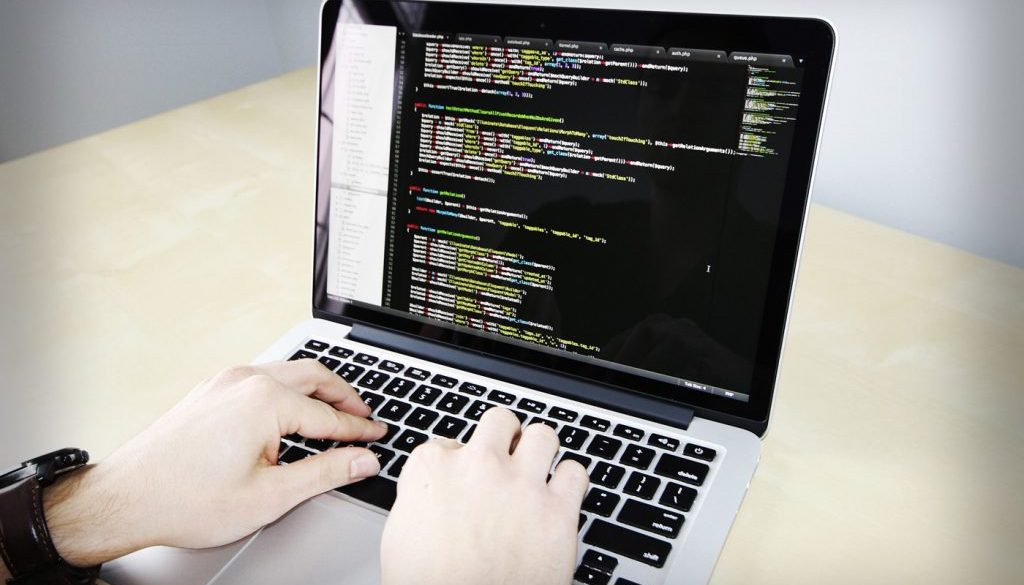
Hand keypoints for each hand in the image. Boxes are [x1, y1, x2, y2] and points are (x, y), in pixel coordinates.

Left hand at [42, 360, 386, 566]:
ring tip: (336, 411)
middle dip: (345, 398)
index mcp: (266, 401)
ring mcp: (226, 381)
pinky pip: (264, 377)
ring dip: (318, 389)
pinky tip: (293, 409)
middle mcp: (247, 381)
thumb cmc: (186, 500)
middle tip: (365, 418)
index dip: (359, 431)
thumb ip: (325, 473)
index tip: (378, 437)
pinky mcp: (212, 389)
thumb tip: (362, 460)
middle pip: (315, 377)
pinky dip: (289, 389)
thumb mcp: (270, 496)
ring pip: (289, 371)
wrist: (126, 498)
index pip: (330, 416)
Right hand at [381, 408, 589, 584]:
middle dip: (504, 438)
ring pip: (542, 435)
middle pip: (499, 421)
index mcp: (432, 471)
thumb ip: (420, 498)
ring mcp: (521, 485)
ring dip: (540, 451)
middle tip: (506, 459)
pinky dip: (570, 483)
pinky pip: (575, 473)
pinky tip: (561, 496)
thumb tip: (432, 492)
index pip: (449, 442)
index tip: (465, 477)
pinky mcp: (557, 511)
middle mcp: (478, 467)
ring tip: (537, 471)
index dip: (460, 462)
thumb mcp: (400, 535)